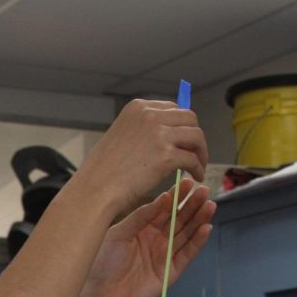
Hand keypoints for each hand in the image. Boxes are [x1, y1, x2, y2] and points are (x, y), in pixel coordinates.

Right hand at [69, 99, 208, 217]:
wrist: (95, 189)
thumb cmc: (103, 170)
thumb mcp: (120, 135)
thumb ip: (143, 129)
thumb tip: (166, 133)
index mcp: (138, 108)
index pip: (173, 108)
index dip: (182, 124)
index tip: (185, 138)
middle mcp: (150, 116)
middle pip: (189, 118)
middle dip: (195, 136)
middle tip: (195, 153)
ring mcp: (159, 134)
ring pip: (196, 136)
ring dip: (201, 152)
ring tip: (198, 166)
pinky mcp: (166, 156)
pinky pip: (193, 159)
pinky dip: (198, 168)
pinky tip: (195, 176)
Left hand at [77, 179, 215, 296]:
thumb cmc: (102, 264)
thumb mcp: (119, 233)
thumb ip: (140, 216)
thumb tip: (162, 198)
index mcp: (141, 228)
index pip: (163, 209)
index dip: (175, 196)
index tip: (187, 182)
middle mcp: (154, 240)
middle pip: (178, 219)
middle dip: (192, 205)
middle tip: (204, 190)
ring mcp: (163, 255)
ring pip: (186, 234)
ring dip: (199, 220)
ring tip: (209, 205)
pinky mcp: (170, 272)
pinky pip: (187, 254)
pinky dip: (197, 242)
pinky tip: (205, 228)